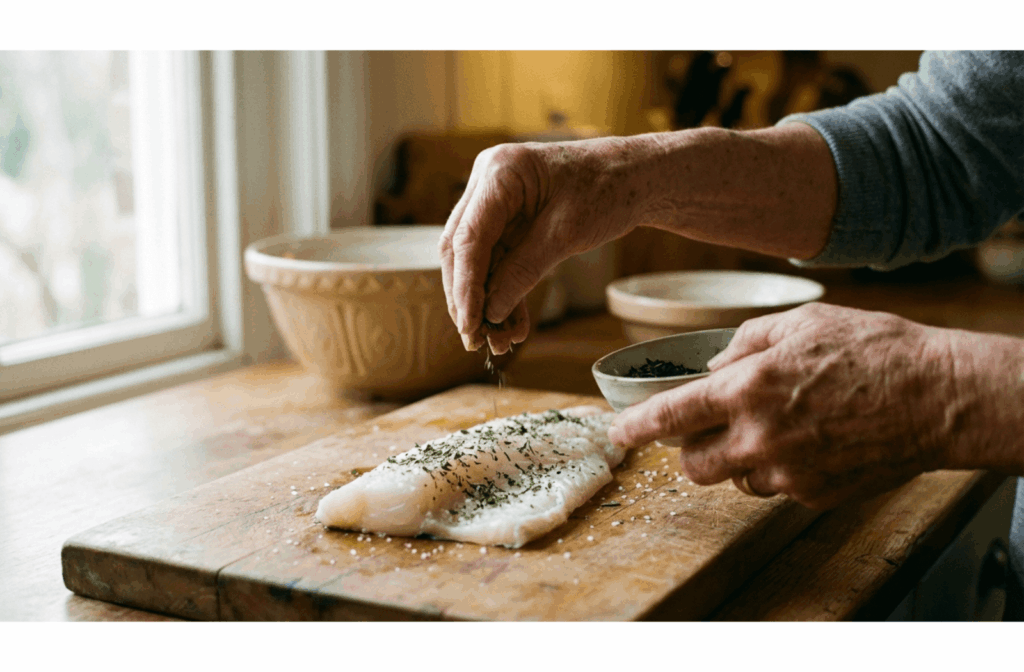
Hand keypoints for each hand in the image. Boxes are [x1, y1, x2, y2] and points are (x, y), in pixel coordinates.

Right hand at [438, 136, 651, 354]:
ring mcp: (496, 201)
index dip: (465, 286)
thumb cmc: (609, 190)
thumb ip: (524, 270)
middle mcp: (488, 182)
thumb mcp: (566, 234)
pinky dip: (504, 293)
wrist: (636, 177)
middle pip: (461, 249)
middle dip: (467, 298)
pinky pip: (497, 261)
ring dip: (486, 302)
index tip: (470, 324)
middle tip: (475, 339)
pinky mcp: (507, 220)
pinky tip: (512, 325)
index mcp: (500, 172)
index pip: (468, 237)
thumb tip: (491, 312)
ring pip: (476, 261)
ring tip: (499, 342)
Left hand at [607, 302, 1023, 508]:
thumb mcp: (799, 323)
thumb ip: (744, 344)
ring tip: (778, 429)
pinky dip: (779, 470)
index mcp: (745, 390)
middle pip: (693, 465)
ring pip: (735, 480)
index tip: (618, 434)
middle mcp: (757, 438)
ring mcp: (787, 472)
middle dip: (692, 449)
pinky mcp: (814, 495)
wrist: (938, 396)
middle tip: (711, 428)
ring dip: (739, 460)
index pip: (669, 417)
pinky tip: (809, 443)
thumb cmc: (871, 348)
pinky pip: (776, 489)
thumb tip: (715, 369)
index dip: (635, 428)